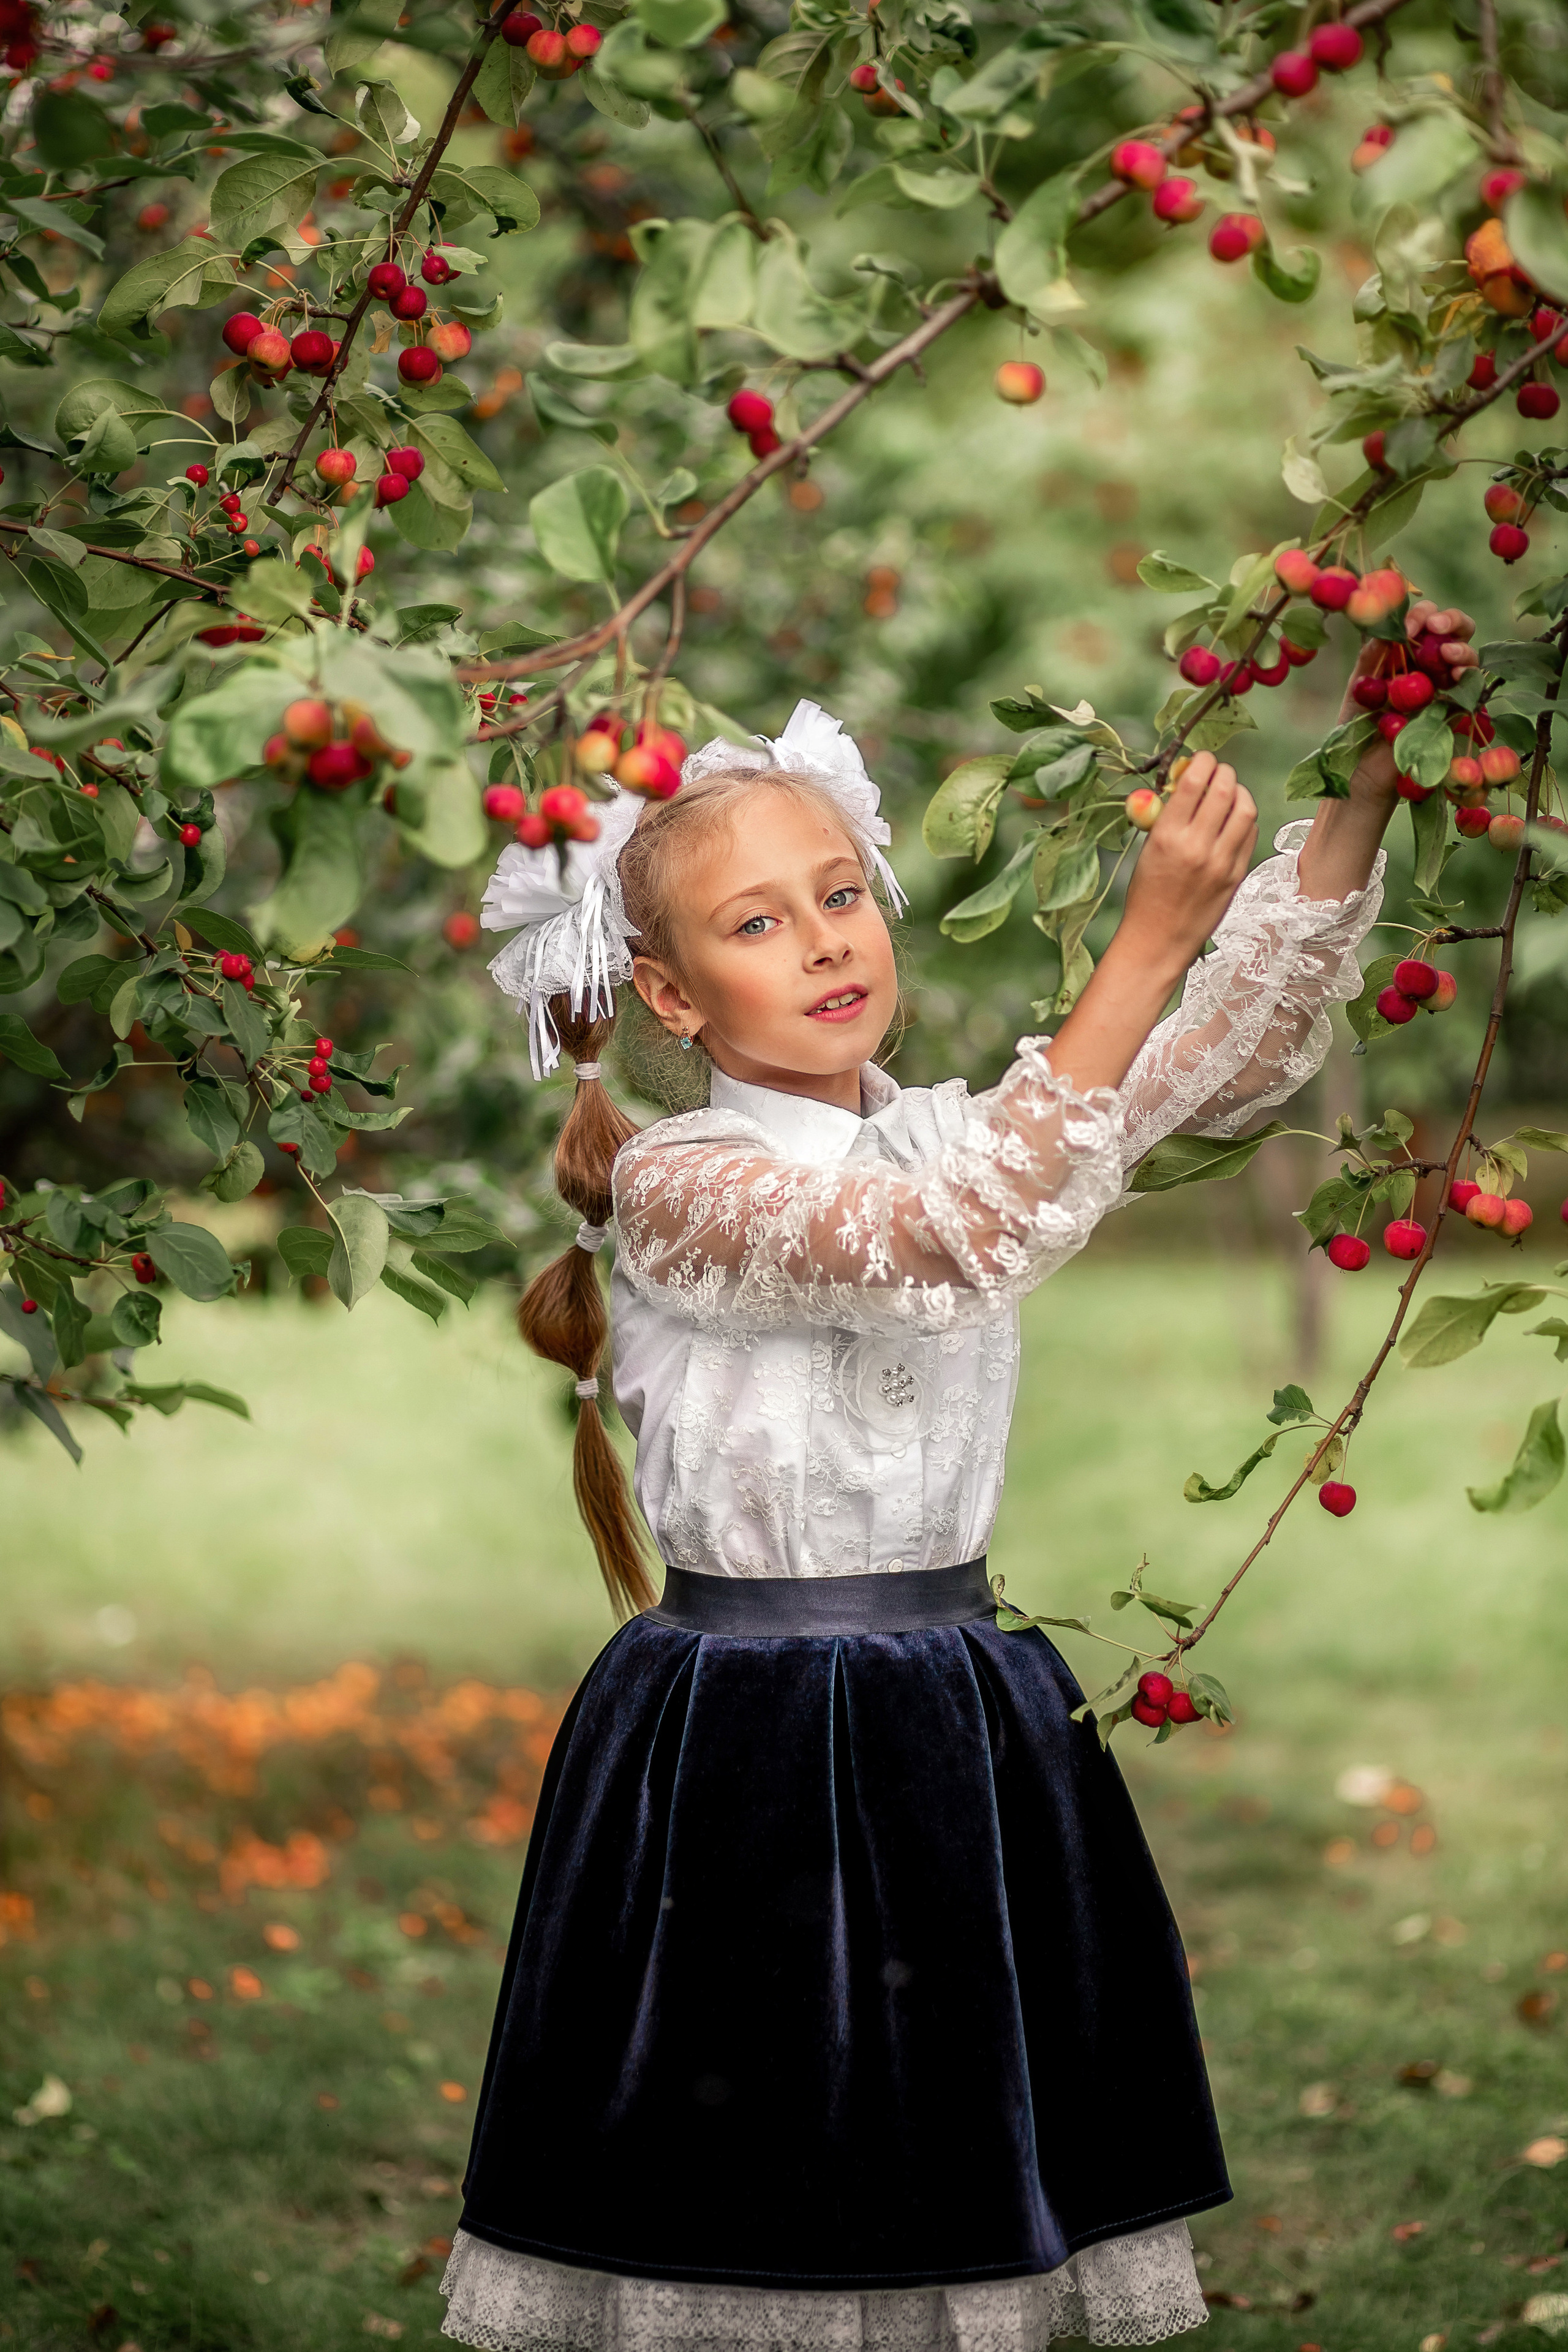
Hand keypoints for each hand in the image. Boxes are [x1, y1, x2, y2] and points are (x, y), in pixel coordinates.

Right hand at [1121, 751, 1257, 977]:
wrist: (1158, 939)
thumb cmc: (1146, 894)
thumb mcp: (1148, 851)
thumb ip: (1167, 817)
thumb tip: (1187, 783)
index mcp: (1167, 836)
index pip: (1192, 783)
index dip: (1201, 762)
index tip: (1201, 759)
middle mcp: (1197, 846)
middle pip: (1223, 790)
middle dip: (1223, 772)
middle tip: (1218, 771)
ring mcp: (1221, 862)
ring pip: (1245, 809)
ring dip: (1240, 792)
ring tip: (1231, 792)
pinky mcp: (1236, 875)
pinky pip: (1250, 834)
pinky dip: (1245, 819)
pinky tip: (1234, 820)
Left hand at [1340, 599, 1480, 802]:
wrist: (1362, 773)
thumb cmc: (1357, 729)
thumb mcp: (1360, 687)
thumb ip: (1372, 657)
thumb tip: (1386, 627)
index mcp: (1406, 654)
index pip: (1423, 621)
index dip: (1419, 615)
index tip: (1406, 626)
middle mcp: (1430, 665)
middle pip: (1454, 630)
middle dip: (1450, 621)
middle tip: (1436, 626)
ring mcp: (1446, 687)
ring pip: (1468, 655)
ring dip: (1461, 648)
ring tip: (1446, 654)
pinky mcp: (1456, 711)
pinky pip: (1471, 687)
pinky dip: (1466, 675)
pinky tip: (1456, 674)